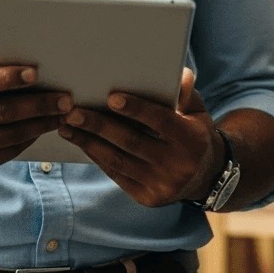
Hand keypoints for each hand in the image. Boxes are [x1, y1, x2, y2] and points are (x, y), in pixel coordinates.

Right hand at [0, 38, 69, 177]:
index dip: (8, 77)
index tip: (35, 72)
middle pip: (2, 113)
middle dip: (39, 105)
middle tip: (65, 98)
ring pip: (9, 136)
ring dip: (41, 124)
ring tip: (61, 114)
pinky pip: (5, 153)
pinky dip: (27, 140)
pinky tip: (42, 128)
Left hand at [57, 68, 225, 207]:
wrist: (206, 176)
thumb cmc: (196, 131)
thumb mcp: (198, 110)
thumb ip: (187, 91)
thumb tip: (176, 74)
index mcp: (191, 139)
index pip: (161, 121)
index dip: (137, 109)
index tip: (111, 97)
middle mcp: (177, 165)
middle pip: (131, 141)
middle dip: (99, 126)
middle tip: (73, 112)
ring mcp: (161, 185)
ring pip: (118, 161)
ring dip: (89, 143)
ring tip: (67, 127)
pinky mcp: (147, 198)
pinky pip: (117, 175)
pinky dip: (97, 157)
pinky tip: (82, 143)